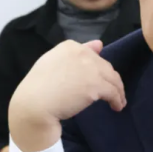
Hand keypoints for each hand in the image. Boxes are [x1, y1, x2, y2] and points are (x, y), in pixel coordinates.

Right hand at [8, 39, 125, 151]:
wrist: (34, 104)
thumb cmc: (38, 87)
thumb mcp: (54, 63)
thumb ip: (77, 53)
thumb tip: (100, 44)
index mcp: (70, 47)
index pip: (92, 55)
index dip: (97, 70)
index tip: (98, 80)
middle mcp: (82, 53)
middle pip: (105, 67)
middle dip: (110, 80)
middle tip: (112, 92)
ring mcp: (90, 69)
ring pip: (113, 79)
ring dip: (118, 91)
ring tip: (118, 101)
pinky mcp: (96, 85)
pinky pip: (114, 93)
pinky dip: (118, 100)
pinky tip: (117, 107)